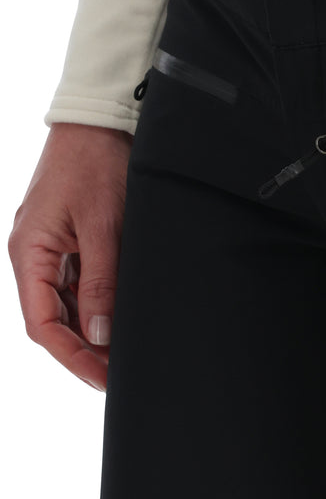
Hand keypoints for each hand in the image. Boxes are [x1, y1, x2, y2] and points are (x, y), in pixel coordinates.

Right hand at [8, 123, 133, 391]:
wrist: (100, 120)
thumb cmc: (95, 164)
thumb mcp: (102, 225)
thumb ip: (101, 280)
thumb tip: (97, 334)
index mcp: (29, 254)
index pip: (43, 324)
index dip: (72, 357)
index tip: (103, 378)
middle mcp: (34, 254)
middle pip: (53, 318)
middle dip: (84, 349)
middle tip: (119, 372)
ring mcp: (52, 246)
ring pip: (66, 302)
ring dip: (91, 328)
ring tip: (123, 351)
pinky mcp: (70, 236)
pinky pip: (78, 280)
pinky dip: (97, 301)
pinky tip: (118, 314)